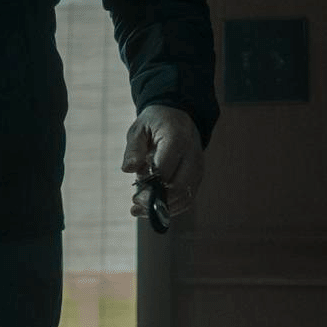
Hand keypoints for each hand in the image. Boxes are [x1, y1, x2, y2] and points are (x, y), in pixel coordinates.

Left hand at [120, 104, 203, 219]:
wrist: (180, 116)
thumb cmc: (156, 123)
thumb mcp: (139, 128)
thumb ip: (133, 148)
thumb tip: (128, 169)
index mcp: (176, 139)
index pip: (164, 170)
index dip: (149, 185)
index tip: (134, 193)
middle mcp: (192, 155)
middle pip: (178, 186)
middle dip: (156, 200)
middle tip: (135, 203)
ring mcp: (198, 167)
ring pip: (185, 196)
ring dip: (163, 208)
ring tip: (140, 210)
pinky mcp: (198, 176)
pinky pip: (188, 198)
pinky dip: (172, 208)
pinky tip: (154, 209)